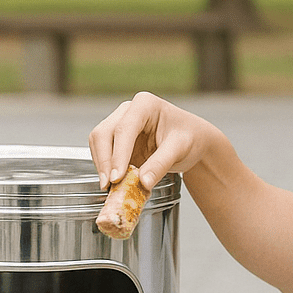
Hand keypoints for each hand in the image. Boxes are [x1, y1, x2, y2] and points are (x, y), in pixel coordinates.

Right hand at [88, 91, 222, 192]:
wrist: (194, 141)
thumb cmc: (190, 137)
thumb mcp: (180, 149)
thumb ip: (161, 164)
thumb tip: (142, 182)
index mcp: (145, 104)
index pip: (124, 129)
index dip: (118, 155)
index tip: (117, 178)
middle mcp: (128, 111)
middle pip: (103, 134)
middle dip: (104, 161)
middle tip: (109, 185)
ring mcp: (120, 124)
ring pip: (98, 143)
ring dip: (102, 166)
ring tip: (112, 188)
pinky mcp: (117, 141)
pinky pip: (104, 154)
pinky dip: (106, 169)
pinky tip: (115, 184)